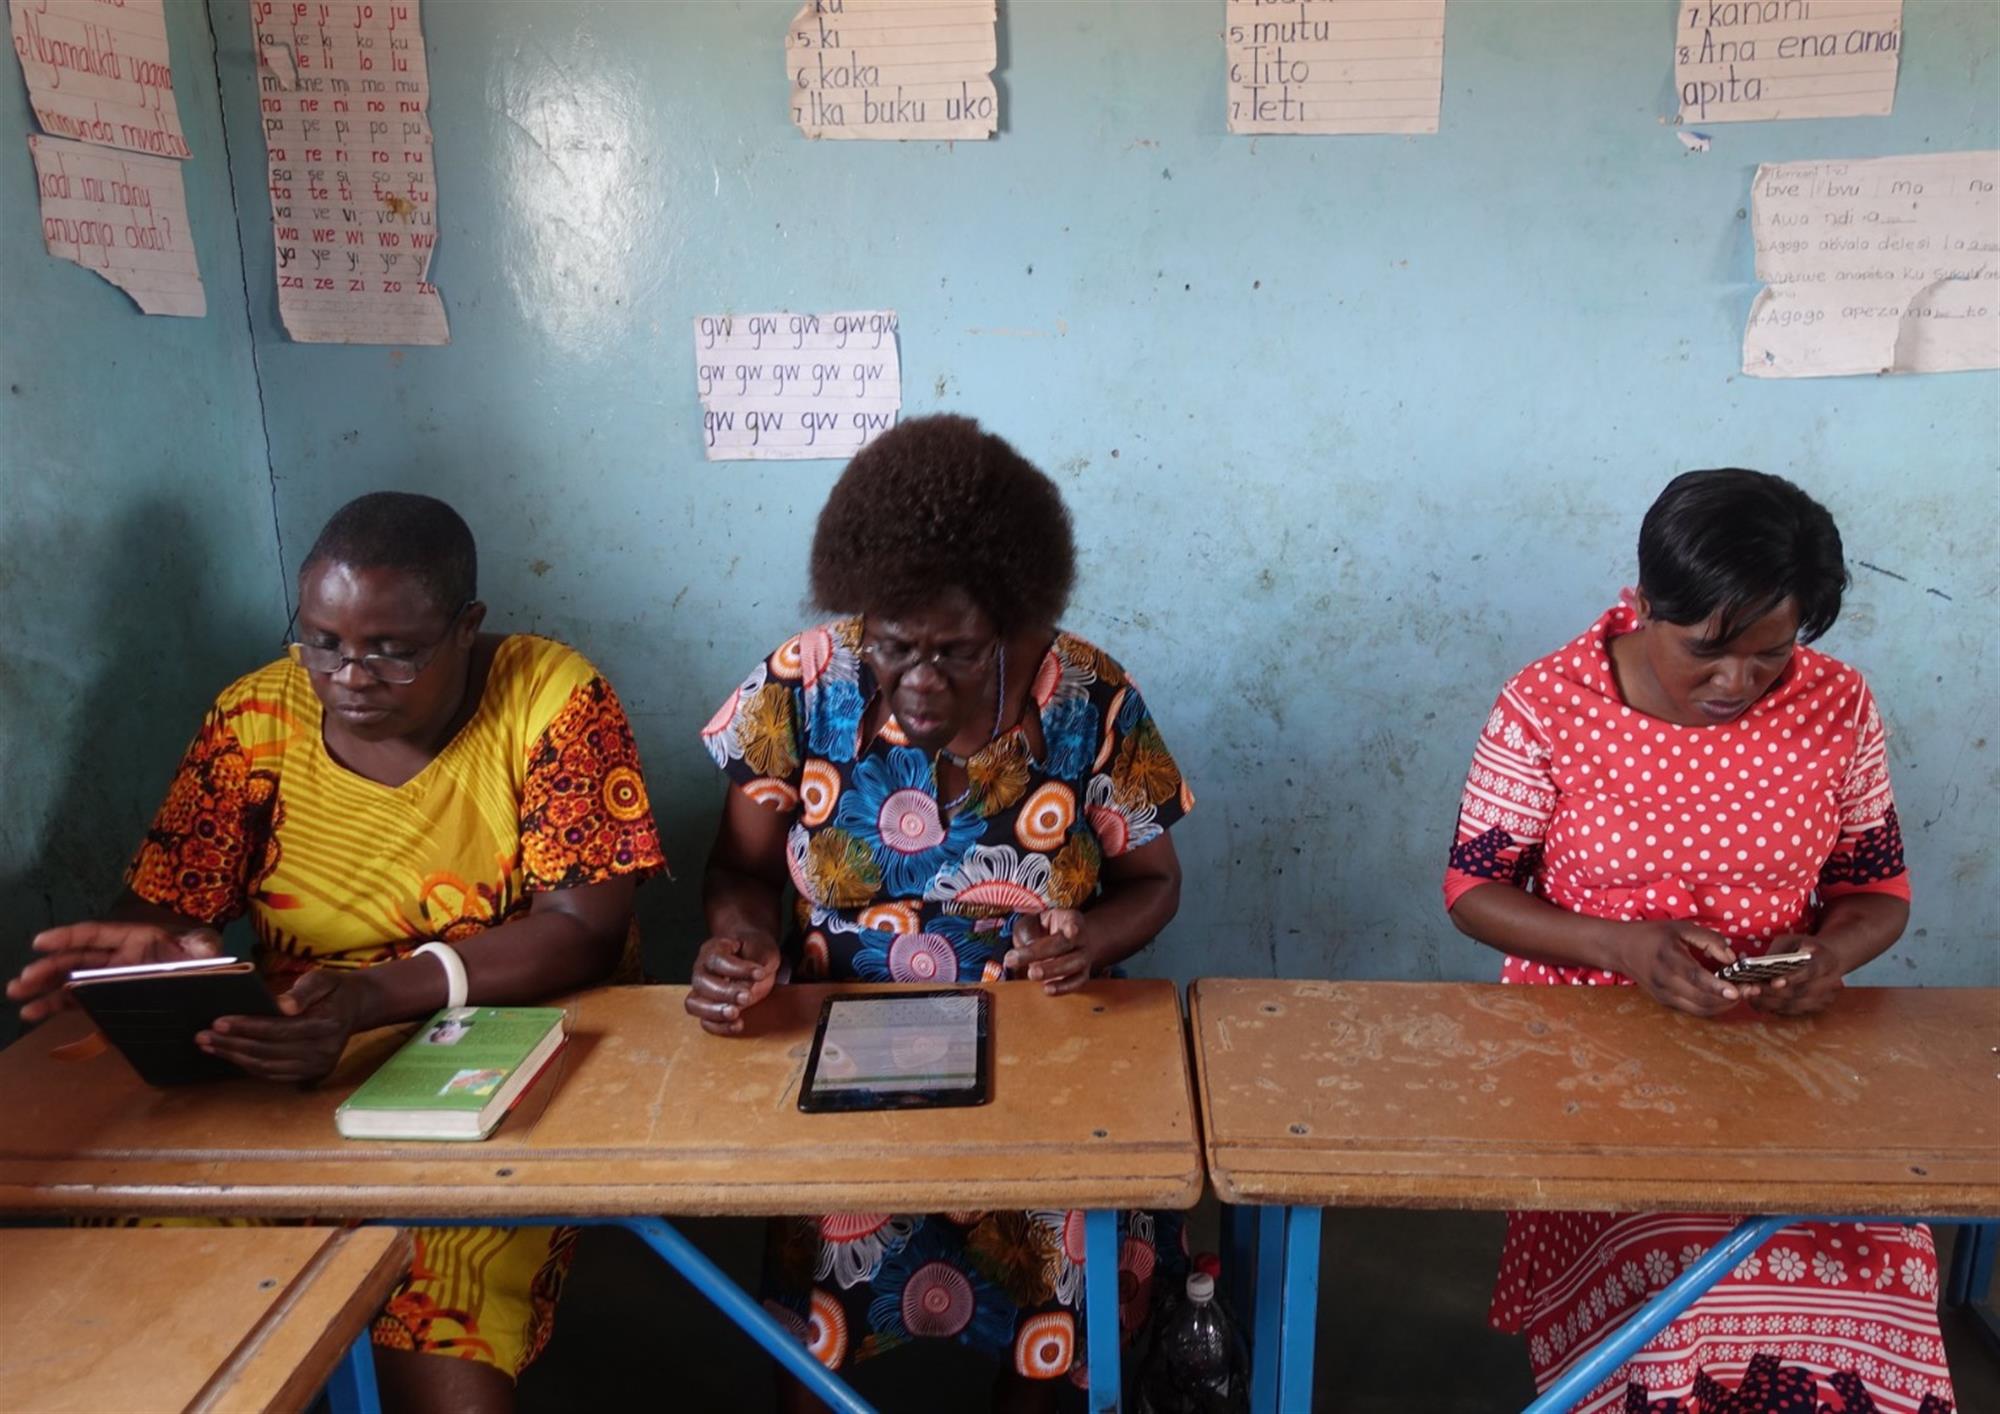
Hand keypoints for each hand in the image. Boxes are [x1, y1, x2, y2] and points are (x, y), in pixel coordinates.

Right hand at [8, 920, 224, 1023]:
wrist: (205, 981)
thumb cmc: (202, 961)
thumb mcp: (204, 950)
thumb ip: (202, 947)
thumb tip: (203, 946)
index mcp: (135, 939)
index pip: (94, 934)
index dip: (67, 937)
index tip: (39, 942)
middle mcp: (117, 956)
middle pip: (75, 960)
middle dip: (47, 969)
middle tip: (22, 981)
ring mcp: (110, 977)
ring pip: (71, 980)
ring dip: (44, 989)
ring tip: (18, 997)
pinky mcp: (109, 996)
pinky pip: (78, 999)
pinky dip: (56, 1005)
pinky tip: (34, 1012)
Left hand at [198, 969, 371, 1083]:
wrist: (356, 1008)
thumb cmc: (334, 989)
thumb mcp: (323, 978)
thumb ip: (303, 990)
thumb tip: (282, 1005)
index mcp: (326, 1025)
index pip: (278, 1030)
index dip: (247, 1027)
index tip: (218, 1021)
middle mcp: (323, 1052)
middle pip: (267, 1051)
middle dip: (232, 1043)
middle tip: (202, 1036)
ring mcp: (317, 1067)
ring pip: (266, 1066)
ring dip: (234, 1057)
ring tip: (209, 1046)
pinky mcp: (311, 1075)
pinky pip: (272, 1075)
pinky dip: (248, 1066)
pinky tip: (231, 1055)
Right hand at [687, 931, 780, 1035]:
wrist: (754, 955)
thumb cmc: (756, 951)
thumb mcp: (762, 949)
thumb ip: (757, 963)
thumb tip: (748, 986)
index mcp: (713, 949)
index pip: (717, 960)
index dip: (738, 969)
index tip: (760, 973)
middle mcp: (702, 969)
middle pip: (701, 982)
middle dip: (725, 992)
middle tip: (747, 996)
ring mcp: (701, 990)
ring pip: (694, 1004)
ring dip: (715, 1012)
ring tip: (736, 1014)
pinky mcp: (708, 1009)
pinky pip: (704, 1022)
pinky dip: (719, 1026)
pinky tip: (738, 1024)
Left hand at [1003, 909, 1095, 995]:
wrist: (1056, 942)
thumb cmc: (1040, 930)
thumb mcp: (1030, 923)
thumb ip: (1027, 933)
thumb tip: (1022, 949)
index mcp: (1071, 919)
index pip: (1074, 921)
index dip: (1073, 927)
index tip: (1071, 930)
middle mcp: (1081, 937)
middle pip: (1066, 944)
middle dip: (1042, 952)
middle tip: (1018, 958)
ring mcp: (1083, 957)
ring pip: (1074, 965)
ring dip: (1052, 970)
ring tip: (1032, 974)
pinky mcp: (1081, 975)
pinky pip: (1076, 982)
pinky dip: (1063, 987)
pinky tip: (1047, 989)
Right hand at [1621, 920, 1749, 1017]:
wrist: (1621, 948)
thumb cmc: (1653, 935)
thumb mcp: (1681, 927)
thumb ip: (1709, 940)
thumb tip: (1732, 958)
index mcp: (1668, 957)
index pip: (1695, 977)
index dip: (1717, 986)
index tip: (1737, 990)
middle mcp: (1664, 980)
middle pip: (1701, 999)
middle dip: (1729, 999)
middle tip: (1751, 990)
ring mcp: (1663, 994)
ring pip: (1699, 1010)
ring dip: (1723, 1006)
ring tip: (1741, 995)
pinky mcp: (1665, 1002)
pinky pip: (1693, 1010)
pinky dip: (1712, 1007)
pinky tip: (1723, 997)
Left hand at [1749, 937, 1843, 1015]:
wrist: (1828, 958)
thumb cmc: (1804, 948)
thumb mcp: (1791, 941)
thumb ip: (1778, 952)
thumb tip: (1758, 966)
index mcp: (1826, 961)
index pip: (1810, 971)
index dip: (1792, 978)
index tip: (1774, 981)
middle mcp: (1830, 982)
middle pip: (1801, 992)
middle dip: (1773, 992)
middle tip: (1752, 989)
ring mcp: (1825, 998)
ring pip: (1796, 1005)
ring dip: (1770, 1003)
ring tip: (1751, 996)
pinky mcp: (1816, 1008)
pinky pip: (1794, 1012)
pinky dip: (1774, 1009)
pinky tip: (1758, 1003)